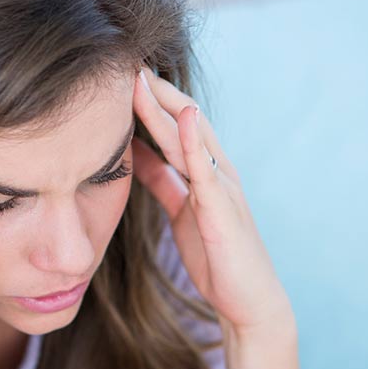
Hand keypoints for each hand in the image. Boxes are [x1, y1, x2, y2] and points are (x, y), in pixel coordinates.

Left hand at [131, 66, 293, 337]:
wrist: (247, 303)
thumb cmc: (215, 257)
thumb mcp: (179, 210)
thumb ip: (161, 180)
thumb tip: (133, 154)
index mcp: (204, 173)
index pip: (174, 126)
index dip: (149, 102)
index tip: (120, 79)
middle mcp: (216, 173)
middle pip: (183, 122)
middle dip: (155, 93)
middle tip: (126, 65)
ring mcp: (223, 189)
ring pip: (192, 138)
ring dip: (167, 107)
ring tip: (143, 78)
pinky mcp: (224, 211)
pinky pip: (207, 171)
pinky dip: (194, 143)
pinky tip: (182, 118)